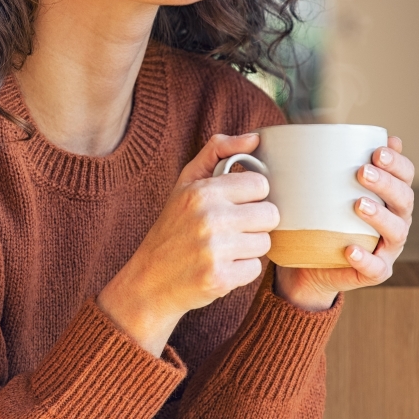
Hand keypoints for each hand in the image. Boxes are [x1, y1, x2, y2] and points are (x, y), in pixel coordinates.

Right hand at [98, 133, 278, 355]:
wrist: (149, 280)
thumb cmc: (172, 228)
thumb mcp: (186, 183)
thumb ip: (217, 152)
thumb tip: (255, 138)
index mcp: (202, 191)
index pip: (260, 185)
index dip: (250, 196)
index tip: (234, 205)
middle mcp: (209, 218)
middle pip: (270, 214)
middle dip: (254, 223)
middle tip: (231, 229)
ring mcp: (215, 250)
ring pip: (265, 243)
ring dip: (249, 248)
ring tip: (223, 249)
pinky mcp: (220, 278)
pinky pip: (255, 269)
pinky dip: (241, 271)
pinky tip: (220, 267)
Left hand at [273, 136, 415, 310]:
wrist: (309, 264)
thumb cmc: (320, 218)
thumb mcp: (322, 188)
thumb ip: (328, 162)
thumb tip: (319, 125)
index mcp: (389, 197)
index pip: (405, 175)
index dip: (398, 163)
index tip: (377, 151)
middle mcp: (396, 220)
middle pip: (404, 199)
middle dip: (387, 183)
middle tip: (362, 172)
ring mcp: (387, 248)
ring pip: (396, 231)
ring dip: (380, 216)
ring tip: (358, 204)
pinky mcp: (374, 272)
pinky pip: (375, 268)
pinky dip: (365, 258)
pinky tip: (350, 249)